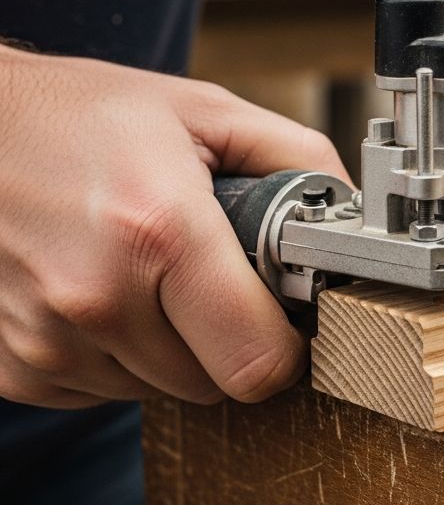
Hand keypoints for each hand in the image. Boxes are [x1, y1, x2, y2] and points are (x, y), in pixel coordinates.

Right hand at [0, 46, 349, 407]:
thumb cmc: (82, 113)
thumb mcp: (206, 111)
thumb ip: (298, 158)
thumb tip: (350, 219)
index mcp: (159, 232)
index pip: (257, 361)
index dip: (286, 346)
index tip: (284, 318)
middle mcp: (97, 298)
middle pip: (216, 383)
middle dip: (231, 340)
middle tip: (214, 280)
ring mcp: (47, 341)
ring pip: (161, 391)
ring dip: (175, 349)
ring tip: (152, 275)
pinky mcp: (16, 367)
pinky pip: (104, 392)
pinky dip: (121, 356)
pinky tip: (108, 293)